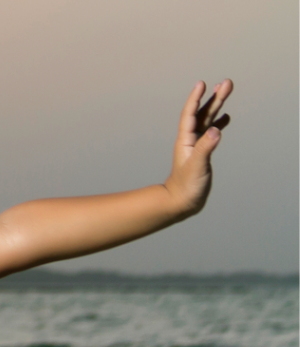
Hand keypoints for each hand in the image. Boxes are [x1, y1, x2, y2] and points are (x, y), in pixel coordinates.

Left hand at [165, 79, 231, 216]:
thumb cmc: (186, 186)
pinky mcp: (202, 152)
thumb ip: (205, 148)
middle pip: (203, 113)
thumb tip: (216, 130)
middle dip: (214, 97)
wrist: (181, 201)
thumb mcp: (197, 165)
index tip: (202, 83)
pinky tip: (225, 118)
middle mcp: (190, 139)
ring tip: (225, 91)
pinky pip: (211, 132)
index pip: (191, 114)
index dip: (196, 99)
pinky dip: (218, 123)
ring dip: (217, 106)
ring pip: (208, 120)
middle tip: (227, 82)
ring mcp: (196, 145)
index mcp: (186, 140)